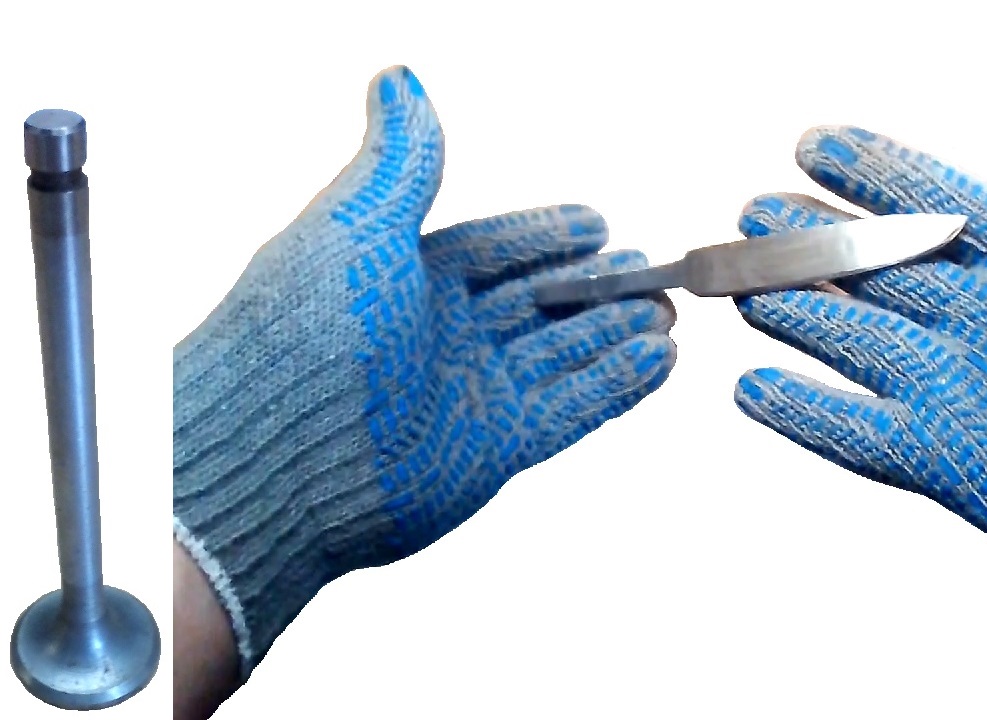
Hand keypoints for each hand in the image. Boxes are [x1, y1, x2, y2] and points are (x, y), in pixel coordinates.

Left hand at [172, 66, 676, 673]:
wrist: (274, 458)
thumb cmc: (299, 338)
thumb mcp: (358, 226)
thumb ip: (400, 162)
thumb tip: (399, 84)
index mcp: (403, 280)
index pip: (492, 250)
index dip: (546, 236)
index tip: (597, 223)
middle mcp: (438, 338)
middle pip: (536, 303)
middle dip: (596, 287)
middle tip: (649, 270)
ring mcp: (468, 396)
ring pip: (562, 355)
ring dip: (616, 335)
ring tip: (665, 314)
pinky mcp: (491, 451)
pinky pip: (569, 411)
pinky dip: (615, 386)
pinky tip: (654, 362)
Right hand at [733, 31, 986, 625]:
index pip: (939, 193)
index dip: (874, 167)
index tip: (814, 140)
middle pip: (876, 267)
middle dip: (809, 237)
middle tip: (751, 209)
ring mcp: (974, 395)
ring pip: (854, 341)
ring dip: (793, 312)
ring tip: (739, 284)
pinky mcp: (965, 468)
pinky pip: (860, 436)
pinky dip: (806, 415)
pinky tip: (760, 392)